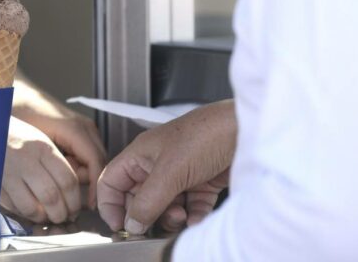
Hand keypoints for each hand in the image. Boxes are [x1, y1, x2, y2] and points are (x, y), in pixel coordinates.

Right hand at [0, 116, 81, 223]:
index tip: (74, 206)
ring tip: (46, 217)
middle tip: (63, 216)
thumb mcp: (36, 139)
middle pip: (53, 197)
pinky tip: (29, 211)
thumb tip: (70, 190)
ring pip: (33, 207)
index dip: (74, 200)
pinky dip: (24, 215)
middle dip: (62, 213)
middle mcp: (26, 160)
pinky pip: (13, 208)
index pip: (68, 180)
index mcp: (42, 147)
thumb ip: (53, 161)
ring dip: (43, 217)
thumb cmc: (10, 135)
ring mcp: (8, 174)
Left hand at [11, 84, 106, 209]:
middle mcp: (85, 127)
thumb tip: (65, 187)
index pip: (96, 163)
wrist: (14, 91)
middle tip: (63, 190)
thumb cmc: (19, 111)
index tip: (89, 205)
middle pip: (98, 163)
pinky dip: (75, 164)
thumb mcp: (34, 142)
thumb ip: (54, 163)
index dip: (95, 186)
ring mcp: (84, 127)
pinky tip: (56, 166)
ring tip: (54, 174)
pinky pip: (85, 153)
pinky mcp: (79, 130)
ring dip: (79, 173)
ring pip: (93, 160)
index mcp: (75, 128)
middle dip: (85, 181)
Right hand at [97, 100, 236, 234]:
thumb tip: (132, 222)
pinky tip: (197, 219)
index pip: (112, 181)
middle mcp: (157, 164)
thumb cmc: (207, 133)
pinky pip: (191, 207)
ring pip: (165, 206)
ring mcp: (180, 174)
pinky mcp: (202, 183)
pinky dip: (193, 217)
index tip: (119, 225)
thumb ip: (148, 200)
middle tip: (152, 227)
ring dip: (171, 217)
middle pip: (138, 198)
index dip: (110, 204)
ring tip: (181, 217)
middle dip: (145, 214)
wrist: (247, 130)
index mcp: (141, 154)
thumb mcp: (171, 171)